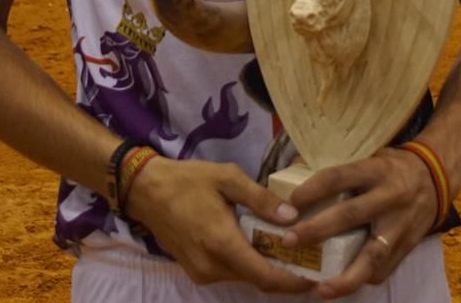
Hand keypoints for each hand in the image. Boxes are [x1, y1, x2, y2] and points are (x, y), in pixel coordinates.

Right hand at [124, 156, 313, 294]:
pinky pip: (229, 273)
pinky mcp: (196, 271)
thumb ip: (261, 199)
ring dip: (265, 268)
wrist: (145, 190)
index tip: (315, 279)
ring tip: (286, 248)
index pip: (265, 276)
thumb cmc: (187, 180)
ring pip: (243, 277)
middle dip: (284, 273)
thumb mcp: (227, 178)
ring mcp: (202, 272)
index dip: (293, 282)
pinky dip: (247, 264)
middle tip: (307, 257)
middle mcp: (212, 266)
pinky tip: (257, 246)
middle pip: (257, 280)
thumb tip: (293, 217)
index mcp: (222, 244)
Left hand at [283, 147, 436, 298]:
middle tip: (289, 240)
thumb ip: (343, 174)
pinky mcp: (408, 245)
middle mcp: (389, 197)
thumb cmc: (393, 167)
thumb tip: (298, 182)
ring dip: (345, 275)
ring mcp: (400, 224)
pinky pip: (385, 268)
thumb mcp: (371, 158)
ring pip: (373, 254)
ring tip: (321, 289)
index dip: (313, 189)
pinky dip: (363, 278)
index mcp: (376, 170)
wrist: (437, 177)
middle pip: (349, 215)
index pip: (339, 177)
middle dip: (317, 230)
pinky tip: (343, 284)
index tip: (291, 202)